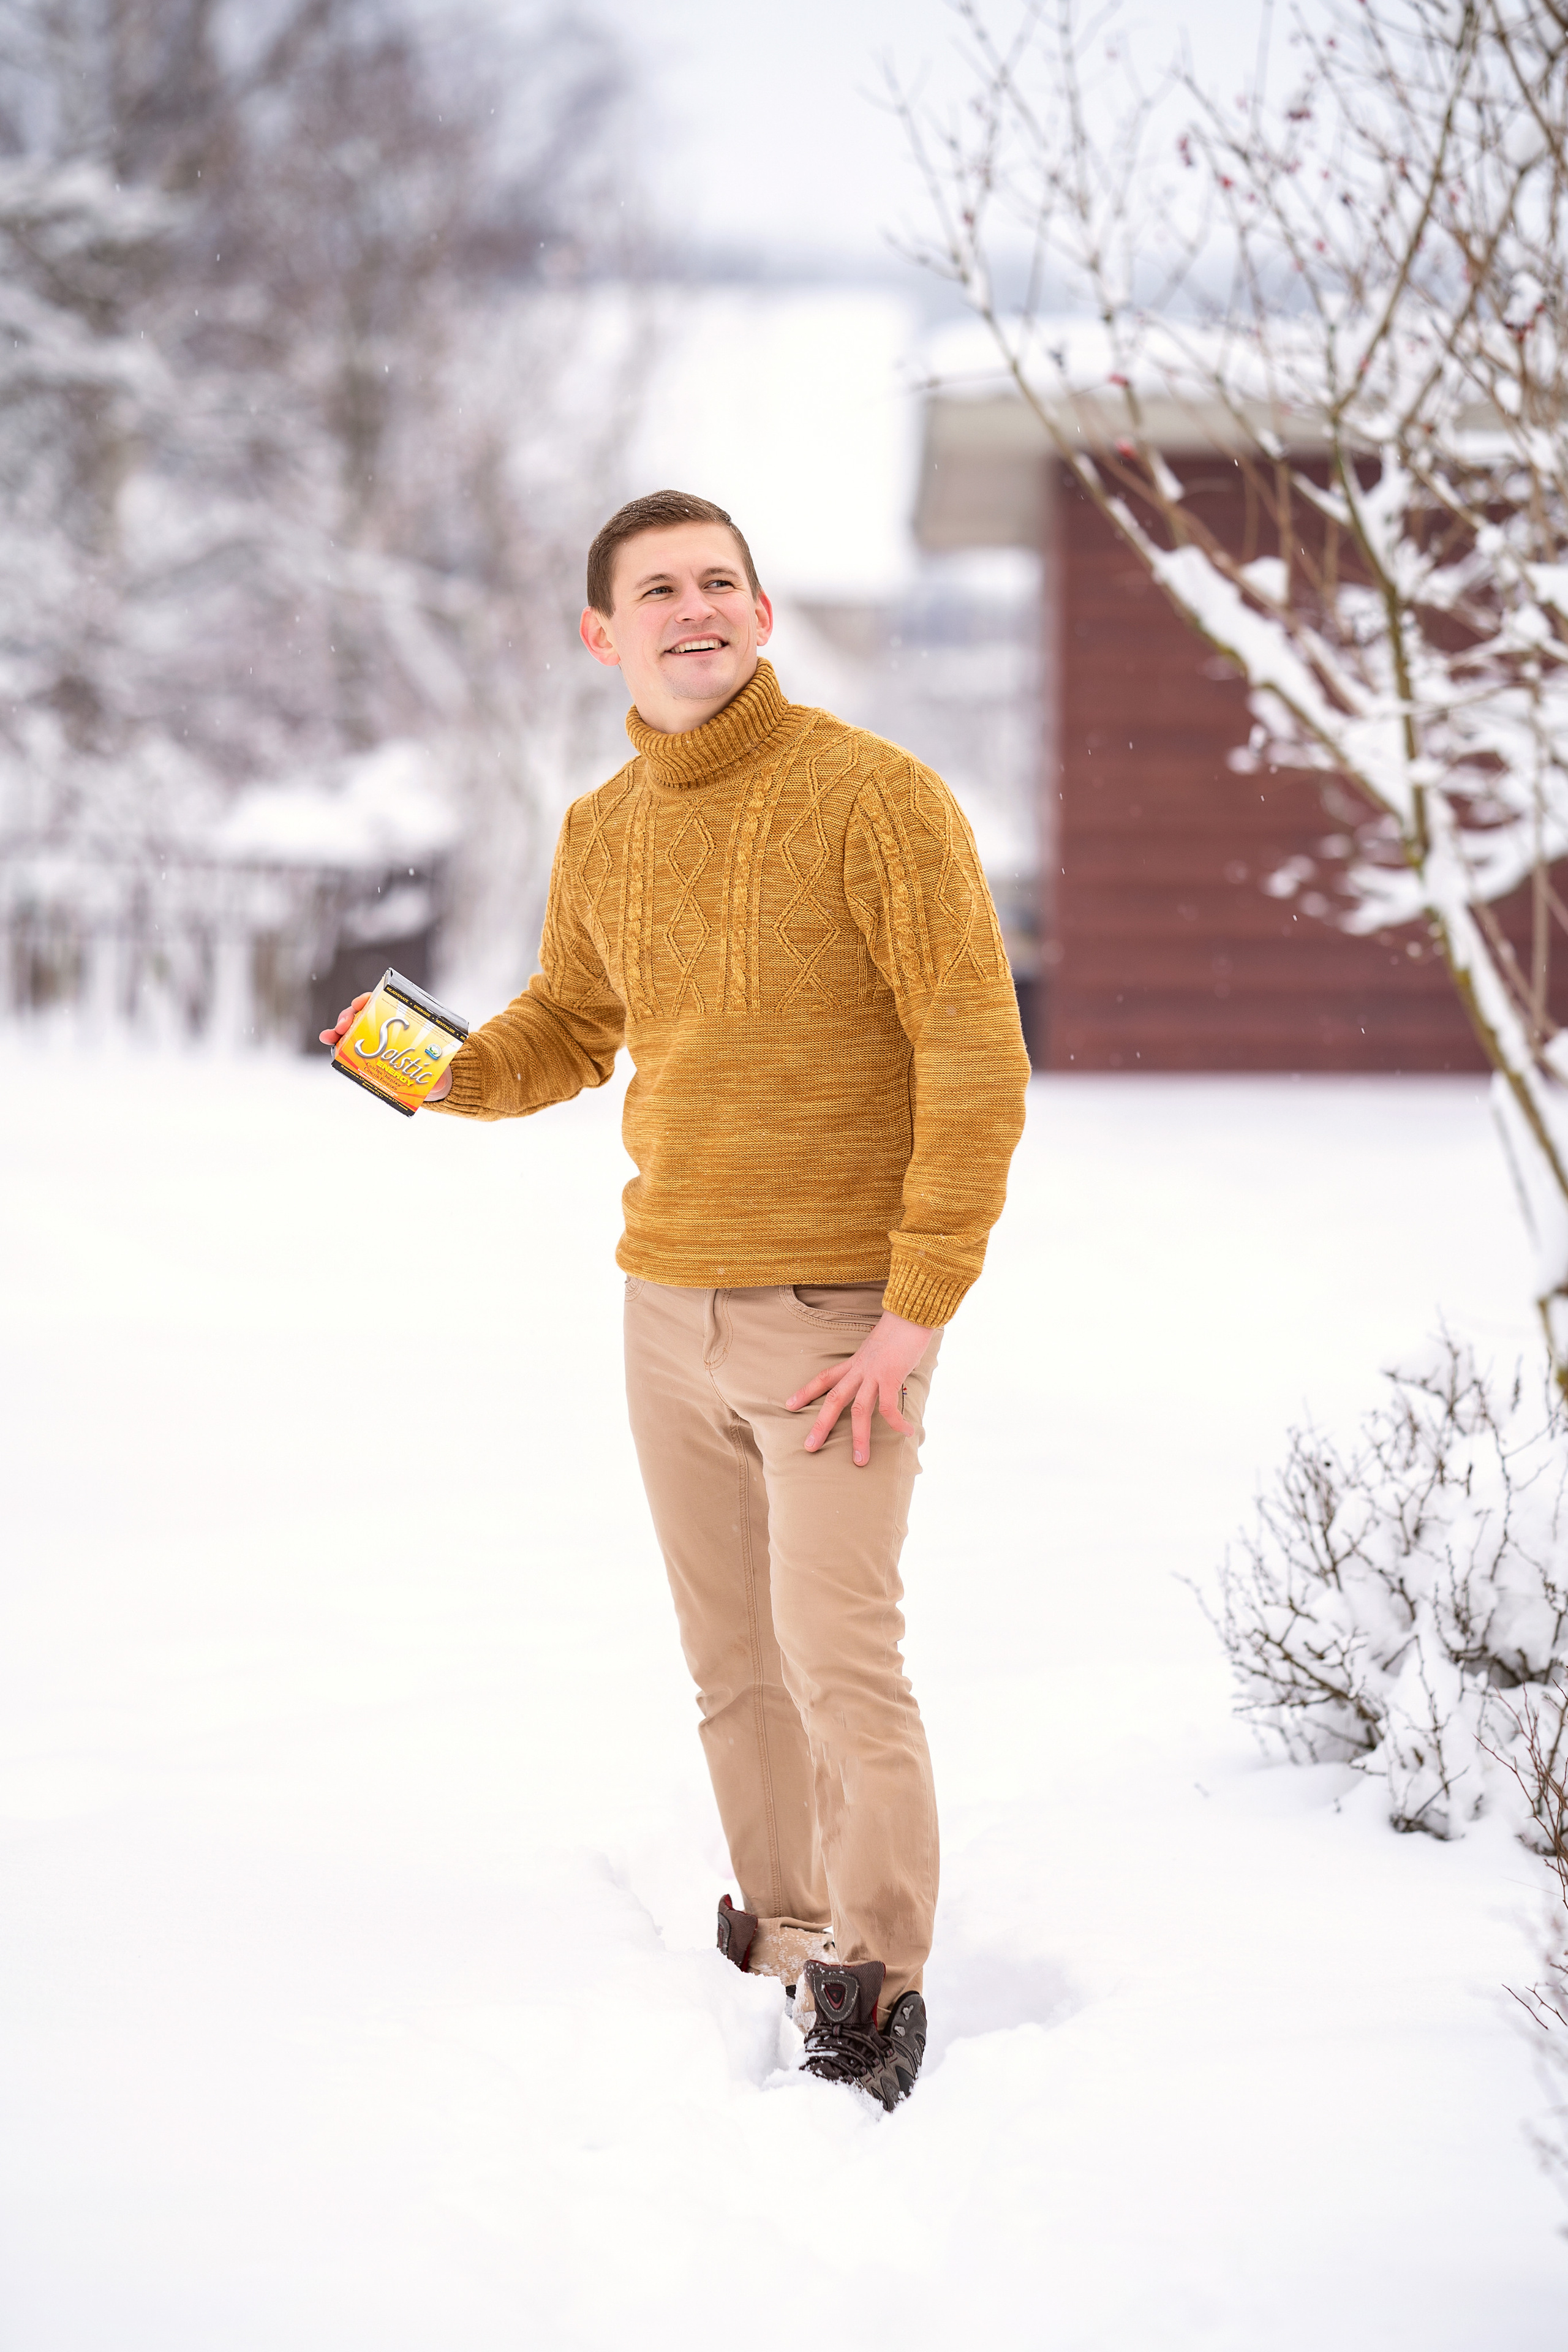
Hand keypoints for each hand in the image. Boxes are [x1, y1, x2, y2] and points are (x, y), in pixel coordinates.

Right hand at [319, 991, 452, 1101]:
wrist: (422, 1075)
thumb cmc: (428, 1063)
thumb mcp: (435, 1066)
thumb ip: (437, 1072)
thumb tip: (439, 1081)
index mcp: (400, 1019)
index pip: (383, 1003)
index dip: (370, 999)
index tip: (362, 1003)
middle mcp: (383, 1023)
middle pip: (362, 1013)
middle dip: (350, 1015)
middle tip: (344, 1025)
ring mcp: (369, 1034)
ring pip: (351, 1025)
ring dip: (338, 1028)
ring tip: (329, 1036)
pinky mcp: (360, 1046)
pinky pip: (345, 1041)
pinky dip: (335, 1040)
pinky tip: (327, 1042)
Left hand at [785, 1309, 934, 1467]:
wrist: (910, 1314)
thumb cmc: (898, 1329)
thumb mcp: (878, 1347)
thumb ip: (874, 1363)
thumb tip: (879, 1373)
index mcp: (854, 1362)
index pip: (824, 1378)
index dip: (806, 1392)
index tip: (789, 1405)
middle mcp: (859, 1369)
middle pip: (834, 1399)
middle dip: (821, 1424)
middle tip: (809, 1447)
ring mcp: (874, 1373)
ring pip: (860, 1410)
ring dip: (859, 1437)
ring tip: (859, 1460)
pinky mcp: (891, 1376)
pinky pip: (890, 1406)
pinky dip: (897, 1422)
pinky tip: (907, 1432)